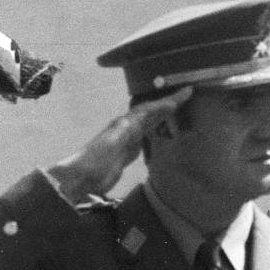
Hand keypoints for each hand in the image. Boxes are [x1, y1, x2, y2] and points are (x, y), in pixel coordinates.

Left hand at [47, 87, 192, 202]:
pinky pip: (146, 136)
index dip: (168, 100)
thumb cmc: (96, 159)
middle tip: (186, 95)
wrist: (82, 177)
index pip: (151, 108)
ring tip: (177, 110)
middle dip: (168, 103)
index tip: (186, 92)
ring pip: (149, 122)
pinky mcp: (127, 153)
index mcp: (125, 123)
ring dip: (163, 114)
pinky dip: (156, 130)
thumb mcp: (113, 141)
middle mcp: (127, 127)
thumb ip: (129, 127)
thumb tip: (144, 114)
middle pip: (151, 112)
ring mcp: (127, 140)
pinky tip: (160, 131)